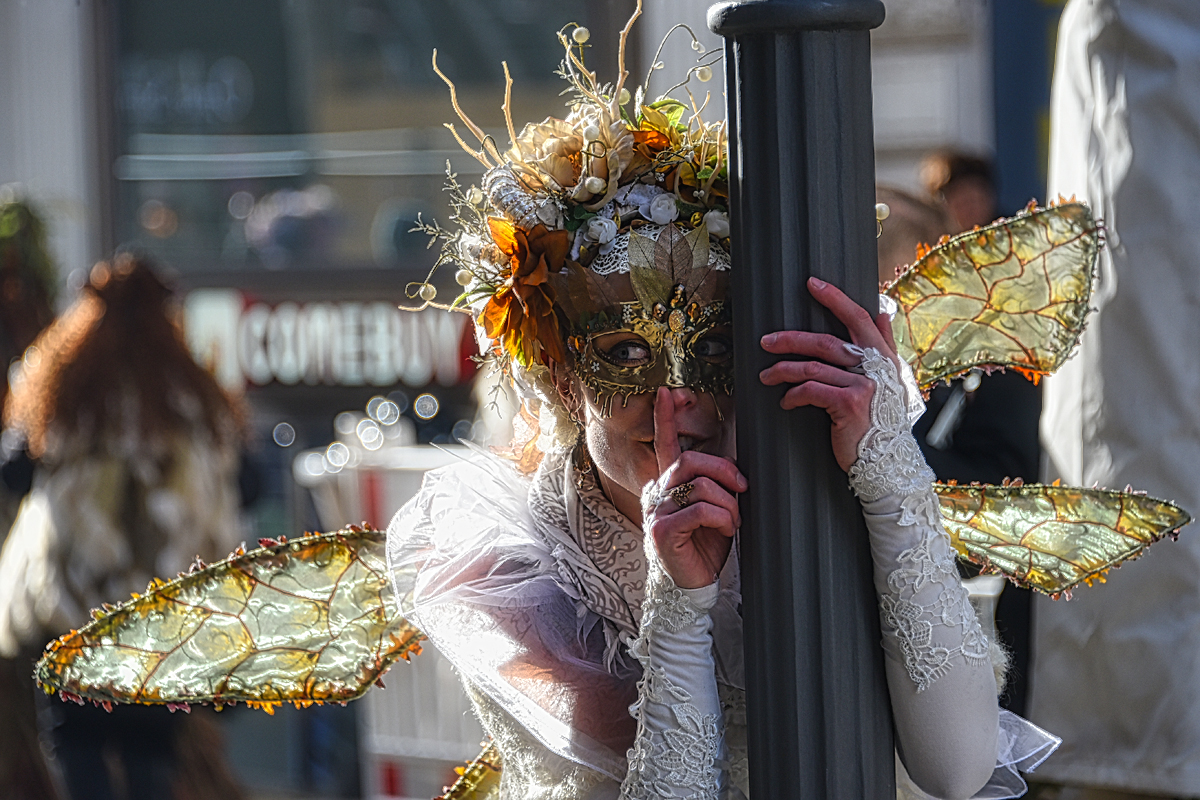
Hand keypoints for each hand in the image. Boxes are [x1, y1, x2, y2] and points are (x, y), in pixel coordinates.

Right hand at [643, 387, 745, 588]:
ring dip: (729, 502)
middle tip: (743, 488)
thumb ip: (714, 486)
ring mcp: (656, 512)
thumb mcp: (714, 510)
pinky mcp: (663, 531)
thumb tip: (732, 470)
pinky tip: (727, 530)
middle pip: (691, 460)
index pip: (665, 444)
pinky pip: (701, 509)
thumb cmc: (704, 547)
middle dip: (725, 470)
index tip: (666, 392)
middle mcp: (657, 494)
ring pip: (701, 485)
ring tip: (734, 520)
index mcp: (668, 485)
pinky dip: (724, 518)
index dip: (666, 417)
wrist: (694, 585)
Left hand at [758, 276, 900, 472]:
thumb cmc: (880, 421)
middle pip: (824, 341)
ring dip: (783, 370)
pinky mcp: (849, 403)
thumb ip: (883, 345)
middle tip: (766, 341)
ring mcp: (864, 384)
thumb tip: (881, 312)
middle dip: (790, 339)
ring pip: (812, 367)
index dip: (835, 298)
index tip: (812, 283)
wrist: (886, 461)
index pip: (858, 317)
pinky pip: (812, 391)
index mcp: (882, 356)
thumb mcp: (890, 380)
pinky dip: (794, 395)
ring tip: (766, 376)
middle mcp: (875, 366)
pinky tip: (786, 401)